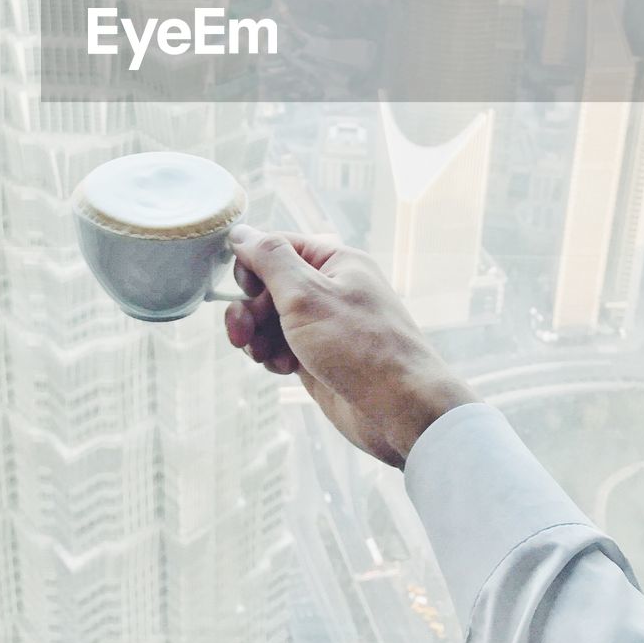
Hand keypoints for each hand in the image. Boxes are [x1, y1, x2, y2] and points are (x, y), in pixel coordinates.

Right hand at [224, 226, 477, 467]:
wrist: (402, 411)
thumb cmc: (361, 347)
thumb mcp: (306, 294)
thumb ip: (270, 259)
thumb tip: (241, 231)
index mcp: (335, 262)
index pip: (278, 246)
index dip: (253, 265)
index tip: (244, 290)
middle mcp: (331, 288)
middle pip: (269, 285)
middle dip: (250, 308)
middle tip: (241, 332)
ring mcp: (325, 324)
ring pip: (271, 318)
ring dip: (258, 335)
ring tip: (262, 355)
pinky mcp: (319, 356)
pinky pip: (281, 346)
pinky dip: (274, 356)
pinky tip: (284, 369)